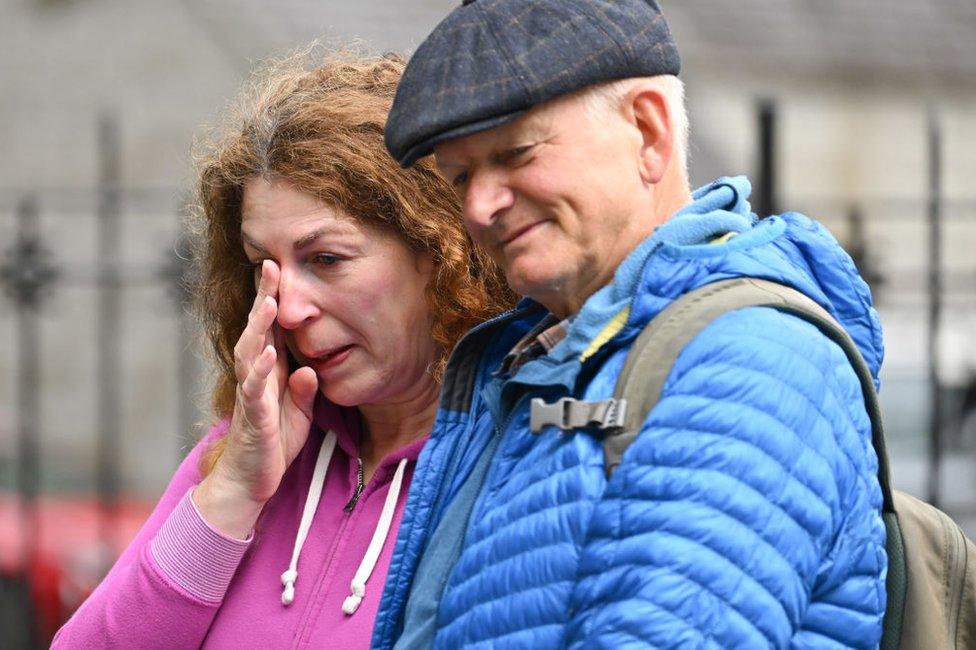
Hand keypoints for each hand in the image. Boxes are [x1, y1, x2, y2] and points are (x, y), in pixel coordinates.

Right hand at [194, 260, 318, 537]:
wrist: (251, 480)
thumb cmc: (273, 441)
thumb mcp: (299, 410)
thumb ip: (304, 388)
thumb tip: (310, 369)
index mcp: (269, 370)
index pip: (271, 328)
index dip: (273, 298)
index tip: (280, 266)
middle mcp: (255, 375)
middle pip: (256, 330)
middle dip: (263, 298)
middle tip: (270, 266)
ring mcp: (251, 394)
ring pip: (250, 353)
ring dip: (258, 328)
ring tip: (268, 302)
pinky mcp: (253, 417)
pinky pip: (254, 390)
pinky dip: (260, 371)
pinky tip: (268, 354)